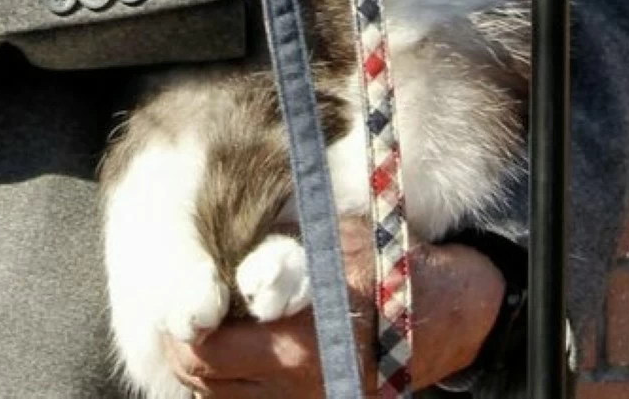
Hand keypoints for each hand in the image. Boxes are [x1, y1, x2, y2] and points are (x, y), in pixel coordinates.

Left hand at [163, 220, 505, 394]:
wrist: (448, 312)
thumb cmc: (386, 264)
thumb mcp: (328, 243)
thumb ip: (270, 253)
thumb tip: (216, 250)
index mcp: (297, 343)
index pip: (205, 349)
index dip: (181, 321)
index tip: (181, 292)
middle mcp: (298, 385)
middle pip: (203, 380)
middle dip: (185, 343)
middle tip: (186, 307)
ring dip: (204, 367)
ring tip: (206, 327)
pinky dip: (231, 385)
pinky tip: (234, 352)